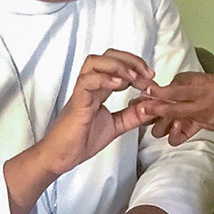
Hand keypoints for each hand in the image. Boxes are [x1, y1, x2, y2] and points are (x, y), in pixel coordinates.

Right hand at [40, 49, 157, 174]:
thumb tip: (153, 106)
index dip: (137, 66)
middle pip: (108, 55)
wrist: (60, 158)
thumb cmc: (81, 141)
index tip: (152, 79)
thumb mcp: (116, 126)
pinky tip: (119, 85)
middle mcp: (91, 86)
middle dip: (131, 60)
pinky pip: (87, 81)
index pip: (118, 63)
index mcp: (100, 89)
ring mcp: (82, 92)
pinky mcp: (77, 102)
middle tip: (147, 74)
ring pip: (95, 62)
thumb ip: (133, 115)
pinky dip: (104, 78)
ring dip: (118, 65)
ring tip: (133, 78)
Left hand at [139, 72, 213, 136]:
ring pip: (182, 123)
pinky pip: (195, 127)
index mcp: (204, 90)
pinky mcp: (213, 127)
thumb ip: (193, 82)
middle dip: (156, 111)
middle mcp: (204, 106)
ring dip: (168, 124)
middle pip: (174, 110)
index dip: (160, 92)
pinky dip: (187, 125)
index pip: (177, 92)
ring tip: (160, 123)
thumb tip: (177, 85)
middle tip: (142, 108)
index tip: (147, 91)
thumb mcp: (212, 78)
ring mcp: (208, 119)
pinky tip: (181, 125)